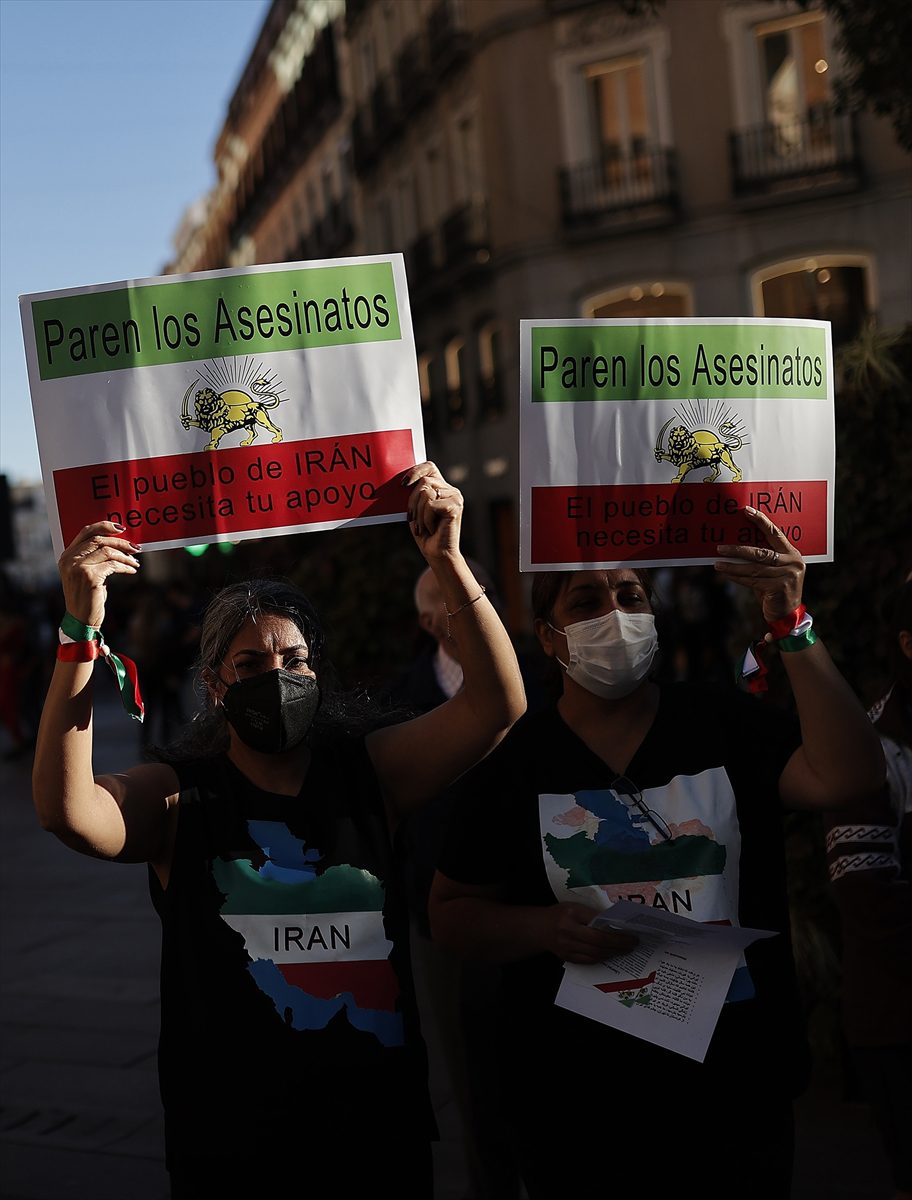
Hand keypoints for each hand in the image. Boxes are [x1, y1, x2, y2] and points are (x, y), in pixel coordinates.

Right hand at [58, 521, 141, 628]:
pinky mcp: (89, 576)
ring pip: (107, 551)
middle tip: (135, 548)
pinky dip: (125, 566)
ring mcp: (78, 567)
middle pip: (99, 540)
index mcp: (67, 556)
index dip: (104, 527)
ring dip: (125, 556)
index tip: (121, 528)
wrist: (81, 620)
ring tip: (135, 562)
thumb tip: (117, 543)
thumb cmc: (87, 596)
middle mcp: (69, 559)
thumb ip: (94, 557)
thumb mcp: (86, 573)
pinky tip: (132, 570)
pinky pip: (113, 565)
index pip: (85, 532)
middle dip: (120, 542)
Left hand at [401, 461, 462, 562]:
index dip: (415, 471)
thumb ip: (413, 494)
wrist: (437, 554)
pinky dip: (426, 519)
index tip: (402, 484)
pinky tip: (433, 529)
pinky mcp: (455, 507)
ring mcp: (455, 497)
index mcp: (442, 488)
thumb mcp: (415, 510)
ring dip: (419, 513)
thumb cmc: (425, 533)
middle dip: (413, 502)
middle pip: (424, 482)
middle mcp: (452, 490)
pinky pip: (430, 505)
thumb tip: (401, 481)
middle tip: (414, 519)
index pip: (429, 467)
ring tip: (425, 526)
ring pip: (426, 493)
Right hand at [540, 901, 637, 964]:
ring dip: (613, 953)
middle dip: (619, 944)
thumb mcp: (574, 907)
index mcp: (571, 916)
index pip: (597, 925)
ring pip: (595, 954)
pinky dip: (602, 958)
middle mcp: (568, 933)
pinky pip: (589, 960)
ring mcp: (567, 948)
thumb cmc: (559, 914)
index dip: (615, 932)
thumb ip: (591, 914)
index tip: (630, 933)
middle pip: (598, 942)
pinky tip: (610, 954)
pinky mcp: (568, 958)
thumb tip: (613, 921)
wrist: (539, 929)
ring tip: (625, 950)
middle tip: (633, 944)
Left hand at [714, 507, 803, 622]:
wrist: (788, 615)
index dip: (761, 521)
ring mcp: (788, 575)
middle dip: (738, 549)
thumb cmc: (776, 589)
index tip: (746, 511)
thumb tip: (735, 546)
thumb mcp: (773, 571)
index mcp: (792, 553)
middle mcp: (793, 562)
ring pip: (753, 568)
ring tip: (717, 563)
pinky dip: (737, 577)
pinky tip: (726, 573)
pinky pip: (752, 580)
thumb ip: (762, 559)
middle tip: (719, 547)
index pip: (775, 534)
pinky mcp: (779, 587)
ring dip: (732, 565)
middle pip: (761, 552)